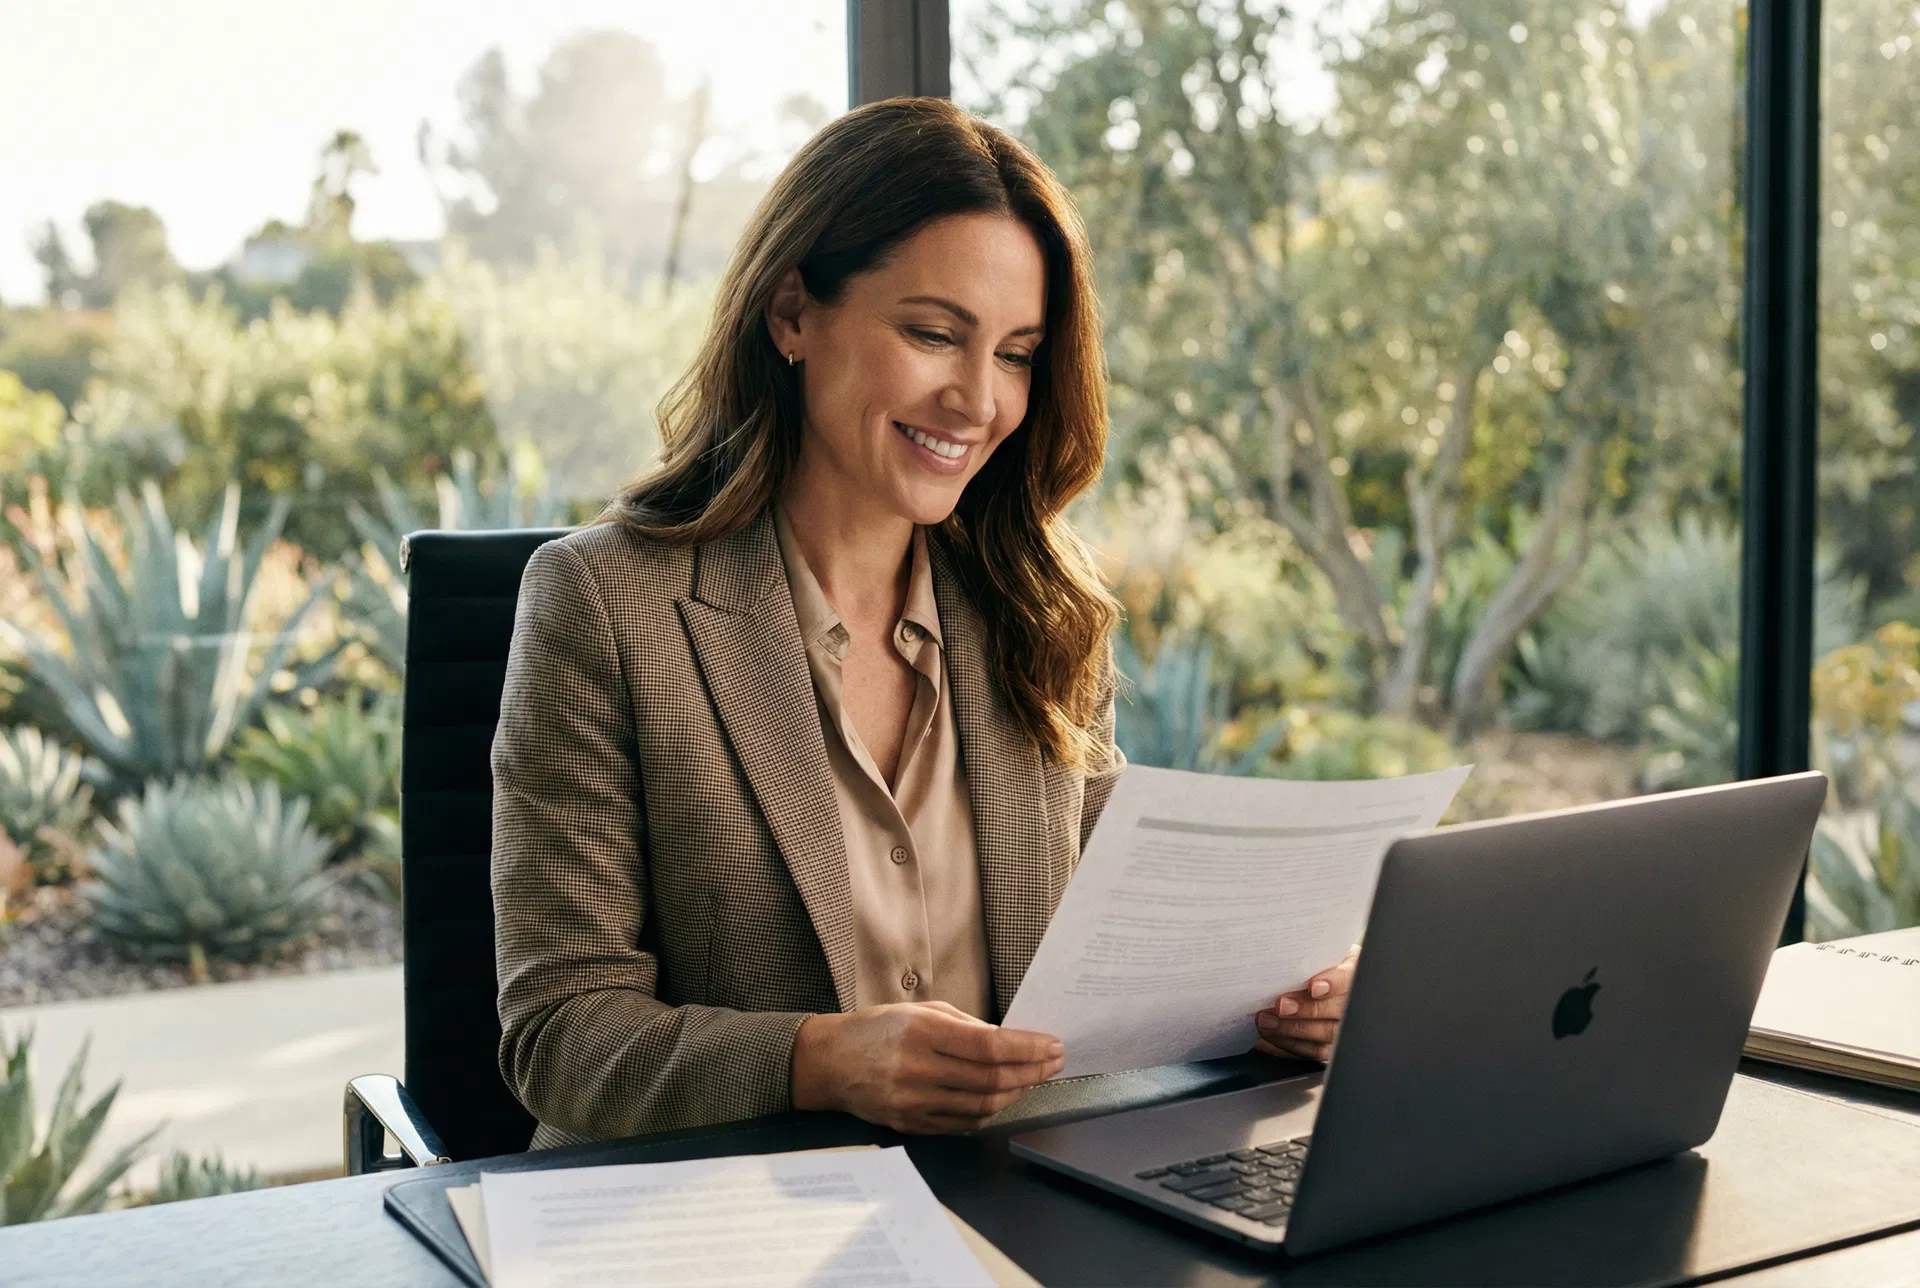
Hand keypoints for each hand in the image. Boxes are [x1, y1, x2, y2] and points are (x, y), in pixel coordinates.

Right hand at [791, 1001, 1064, 1133]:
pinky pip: (963, 1124)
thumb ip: (965, 1025)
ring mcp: (914, 1102)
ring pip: (982, 1106)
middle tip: (1053, 1063)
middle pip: (991, 1080)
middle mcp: (918, 1069)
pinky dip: (990, 1112)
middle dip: (1032, 1072)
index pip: (989, 1046)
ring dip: (1016, 1094)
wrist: (831, 1062)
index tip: (1052, 1045)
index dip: (1028, 1048)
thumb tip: (1008, 1040)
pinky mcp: (911, 1124)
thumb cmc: (878, 1029)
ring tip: (1033, 1079)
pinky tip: (1004, 1098)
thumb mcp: (921, 1010)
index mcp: (922, 1033)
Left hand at [1254, 945, 1358, 1063]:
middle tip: (1280, 1006)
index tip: (1314, 987)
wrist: (1329, 981)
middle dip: (1306, 1010)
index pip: (1349, 979)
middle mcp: (1355, 1003)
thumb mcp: (1320, 954)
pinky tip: (1267, 1039)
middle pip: (1336, 1011)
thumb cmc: (1320, 965)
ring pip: (1324, 1035)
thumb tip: (1283, 960)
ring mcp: (1345, 1028)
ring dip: (1292, 1030)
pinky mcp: (1331, 1046)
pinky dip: (1287, 1046)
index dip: (1333, 984)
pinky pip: (1312, 1051)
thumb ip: (1309, 958)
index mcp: (1355, 973)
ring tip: (1266, 1022)